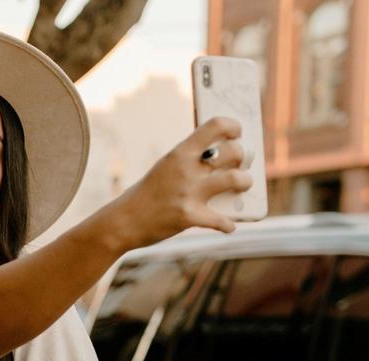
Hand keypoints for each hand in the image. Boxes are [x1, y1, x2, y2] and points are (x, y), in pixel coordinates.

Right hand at [113, 117, 253, 245]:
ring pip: (236, 180)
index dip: (232, 126)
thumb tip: (220, 159)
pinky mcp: (189, 217)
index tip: (237, 133)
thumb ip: (190, 162)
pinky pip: (221, 220)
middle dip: (243, 158)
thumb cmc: (147, 194)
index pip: (215, 126)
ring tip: (243, 186)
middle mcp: (187, 169)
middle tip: (240, 164)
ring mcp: (189, 193)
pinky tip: (229, 226)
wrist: (123, 222)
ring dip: (245, 183)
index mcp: (180, 153)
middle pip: (233, 152)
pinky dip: (228, 225)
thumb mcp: (165, 168)